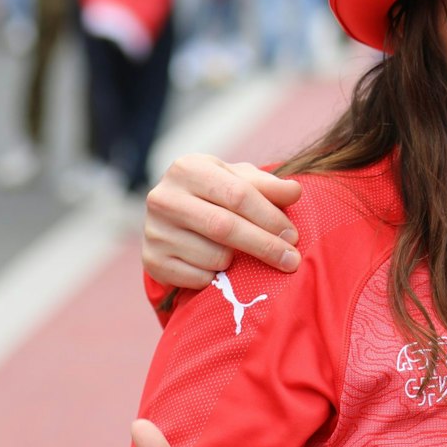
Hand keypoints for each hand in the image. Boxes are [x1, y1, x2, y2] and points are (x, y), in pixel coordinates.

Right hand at [143, 155, 303, 288]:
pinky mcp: (151, 260)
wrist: (175, 214)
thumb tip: (295, 191)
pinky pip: (198, 278)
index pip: (238, 194)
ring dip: (238, 262)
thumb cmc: (216, 193)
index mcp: (188, 168)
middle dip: (264, 245)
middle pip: (224, 227)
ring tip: (241, 253)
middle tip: (290, 260)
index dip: (269, 217)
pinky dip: (217, 277)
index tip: (293, 236)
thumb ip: (269, 186)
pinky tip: (218, 265)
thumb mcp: (240, 180)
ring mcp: (154, 230)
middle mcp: (164, 198)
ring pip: (213, 256)